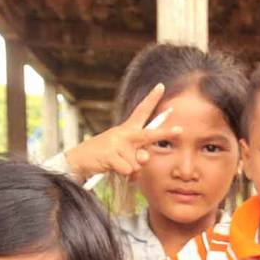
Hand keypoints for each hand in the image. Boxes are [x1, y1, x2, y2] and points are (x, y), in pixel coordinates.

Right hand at [62, 83, 180, 181]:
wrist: (79, 160)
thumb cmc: (106, 156)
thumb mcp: (125, 155)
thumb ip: (139, 155)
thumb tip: (145, 157)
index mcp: (128, 129)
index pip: (141, 111)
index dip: (152, 99)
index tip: (161, 86)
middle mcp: (124, 133)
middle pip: (148, 135)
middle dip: (165, 134)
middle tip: (180, 130)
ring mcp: (117, 143)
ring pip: (138, 162)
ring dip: (131, 169)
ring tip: (117, 165)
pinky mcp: (110, 155)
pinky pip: (128, 170)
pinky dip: (123, 174)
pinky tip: (112, 168)